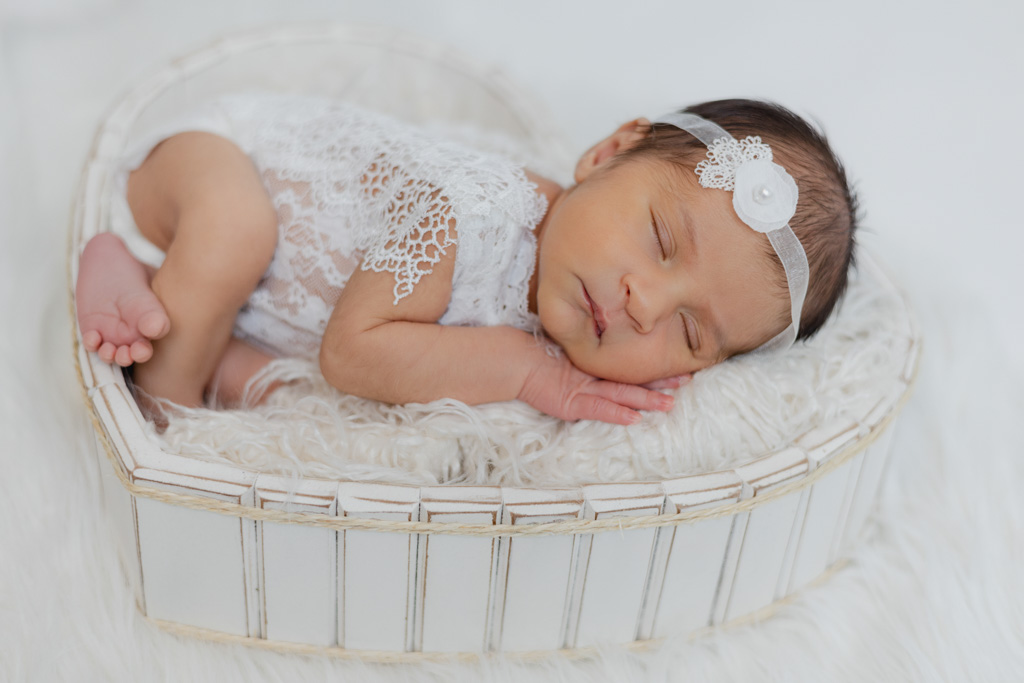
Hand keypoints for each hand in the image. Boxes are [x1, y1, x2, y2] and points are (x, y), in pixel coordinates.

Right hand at [517, 353, 675, 425]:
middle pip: (632, 378)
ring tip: (670, 402)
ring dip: (647, 399)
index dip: (651, 366)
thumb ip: (583, 354)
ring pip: (622, 394)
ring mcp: (584, 388)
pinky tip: (635, 418)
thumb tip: (603, 343)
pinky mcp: (573, 402)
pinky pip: (599, 409)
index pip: (628, 368)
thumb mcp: (564, 357)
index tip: (676, 361)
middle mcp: (593, 376)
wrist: (513, 362)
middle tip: (687, 378)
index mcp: (594, 366)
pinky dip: (617, 414)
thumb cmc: (535, 356)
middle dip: (660, 380)